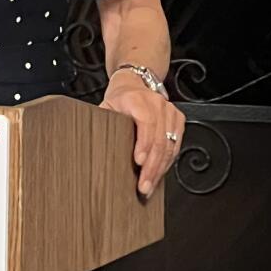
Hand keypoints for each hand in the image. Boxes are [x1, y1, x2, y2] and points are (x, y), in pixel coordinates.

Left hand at [100, 75, 185, 196]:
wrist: (135, 84)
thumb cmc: (120, 99)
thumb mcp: (107, 107)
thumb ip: (103, 123)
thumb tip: (93, 148)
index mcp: (137, 100)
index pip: (146, 122)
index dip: (144, 144)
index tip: (139, 162)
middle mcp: (156, 104)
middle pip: (159, 139)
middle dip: (152, 166)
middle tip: (144, 185)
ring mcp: (169, 111)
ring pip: (169, 145)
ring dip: (160, 168)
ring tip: (150, 185)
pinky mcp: (177, 119)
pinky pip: (176, 144)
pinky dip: (168, 162)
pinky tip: (159, 174)